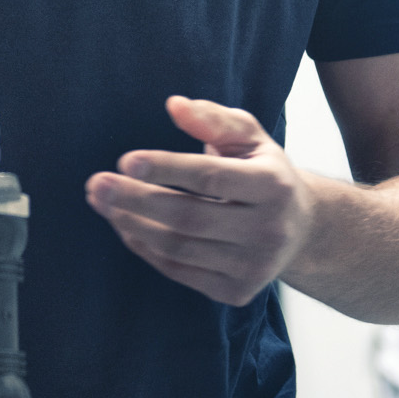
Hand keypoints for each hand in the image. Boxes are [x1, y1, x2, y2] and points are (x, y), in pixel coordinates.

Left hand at [85, 95, 318, 305]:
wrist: (301, 229)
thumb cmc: (264, 172)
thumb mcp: (248, 136)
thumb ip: (212, 118)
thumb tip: (174, 105)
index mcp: (273, 184)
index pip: (211, 177)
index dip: (166, 168)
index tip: (126, 160)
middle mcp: (268, 230)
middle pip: (189, 217)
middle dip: (136, 200)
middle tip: (97, 184)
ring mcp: (253, 267)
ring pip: (178, 248)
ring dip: (132, 224)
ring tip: (102, 202)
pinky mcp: (236, 292)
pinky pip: (179, 271)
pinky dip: (146, 248)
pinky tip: (125, 226)